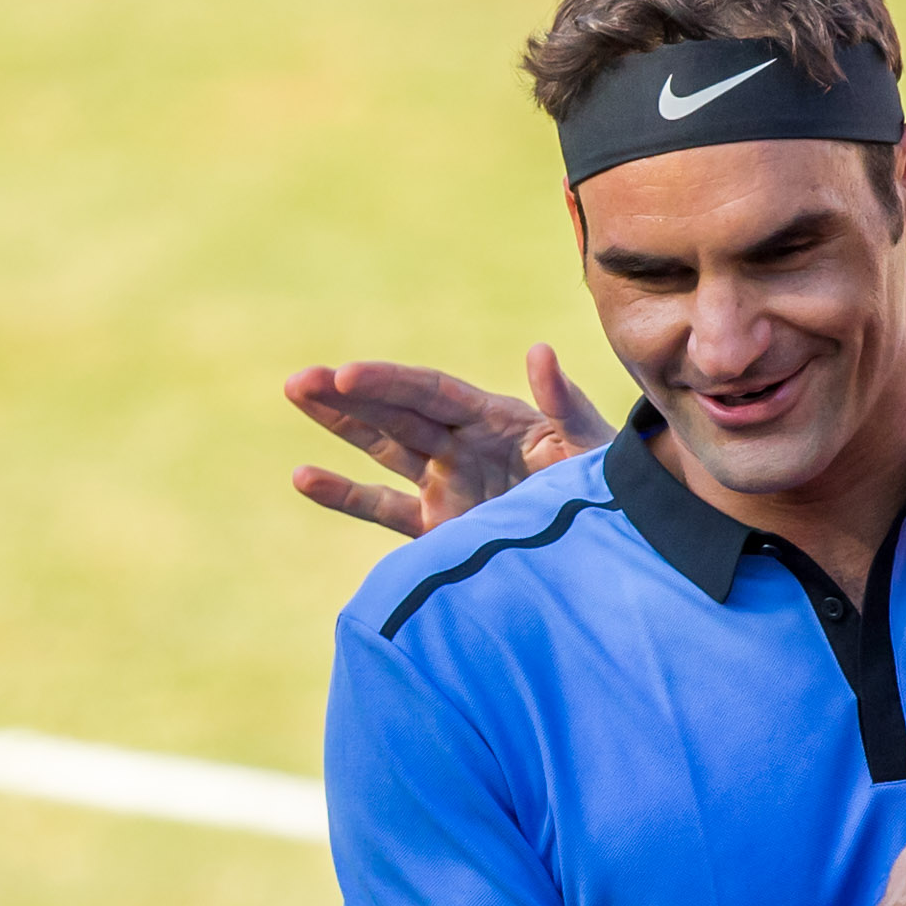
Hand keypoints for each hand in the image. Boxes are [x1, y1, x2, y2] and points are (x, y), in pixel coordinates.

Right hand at [285, 347, 615, 538]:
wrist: (611, 554)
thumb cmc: (608, 494)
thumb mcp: (591, 449)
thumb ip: (562, 405)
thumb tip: (539, 352)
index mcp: (496, 418)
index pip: (431, 393)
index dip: (389, 382)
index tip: (348, 374)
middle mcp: (463, 444)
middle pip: (396, 412)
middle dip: (348, 395)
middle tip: (299, 381)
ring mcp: (446, 484)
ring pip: (381, 447)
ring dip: (339, 424)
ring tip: (294, 393)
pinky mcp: (436, 528)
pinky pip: (383, 509)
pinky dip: (346, 495)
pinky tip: (304, 477)